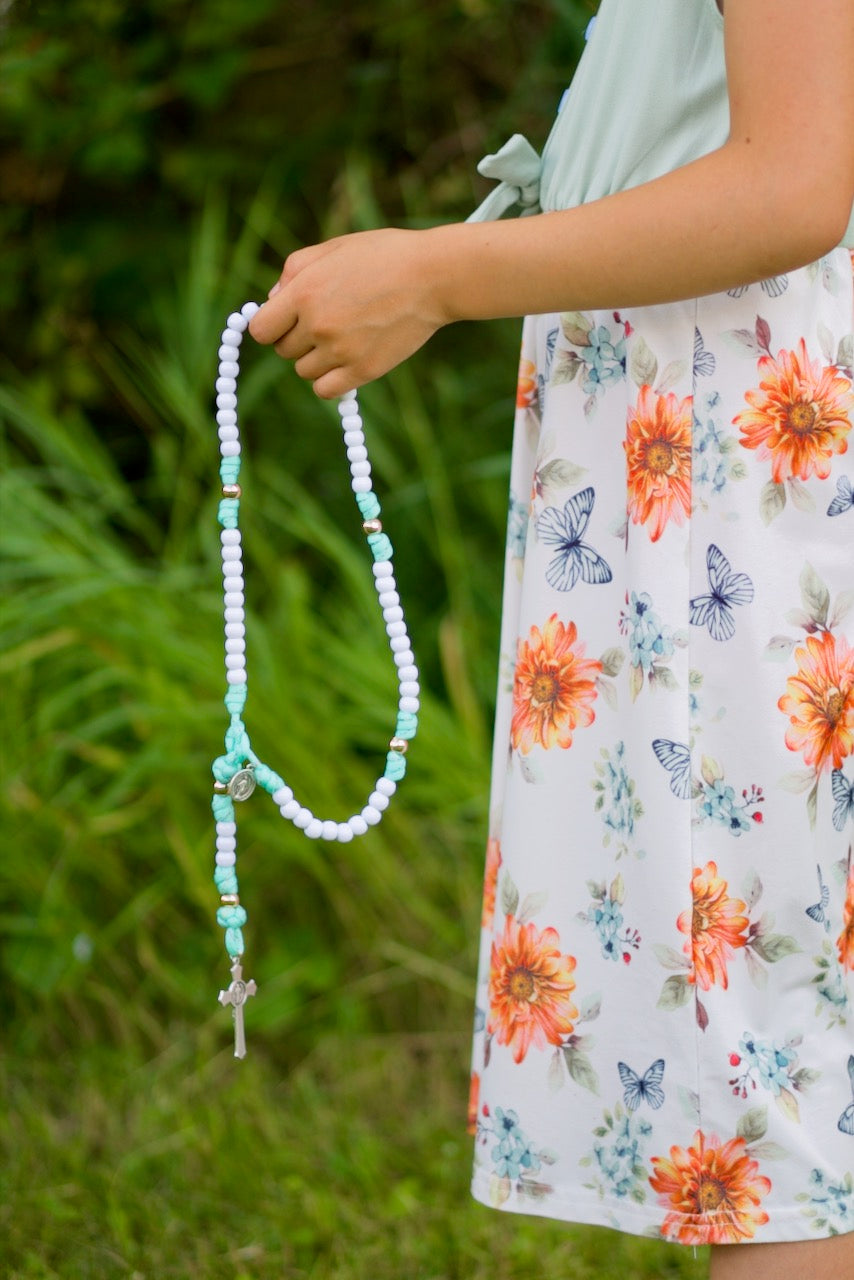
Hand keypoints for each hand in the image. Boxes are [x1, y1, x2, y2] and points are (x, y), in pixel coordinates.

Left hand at [248, 227, 447, 397]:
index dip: (271, 325)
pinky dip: (329, 381)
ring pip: (304, 371)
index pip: (261, 329)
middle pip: (283, 351)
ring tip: (342, 339)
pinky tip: (344, 363)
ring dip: (315, 359)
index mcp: (304, 292)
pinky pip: (325, 390)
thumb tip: (272, 302)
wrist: (433, 277)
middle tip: (327, 322)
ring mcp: (341, 351)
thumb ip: (293, 272)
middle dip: (297, 338)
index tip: (286, 321)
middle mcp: (318, 325)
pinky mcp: (364, 371)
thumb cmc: (383, 257)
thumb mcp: (333, 249)